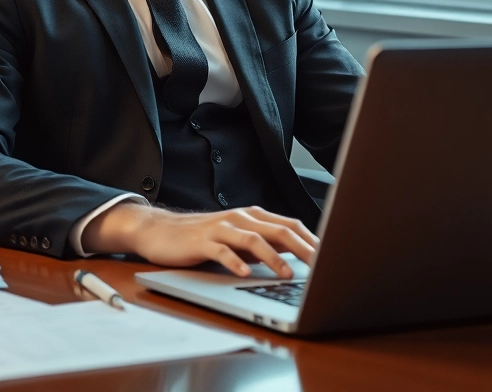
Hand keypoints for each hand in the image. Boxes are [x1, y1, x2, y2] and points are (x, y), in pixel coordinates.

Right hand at [81, 203, 317, 277]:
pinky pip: (222, 251)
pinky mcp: (202, 241)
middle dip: (302, 248)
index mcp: (254, 216)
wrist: (161, 231)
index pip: (290, 226)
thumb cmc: (204, 238)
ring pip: (253, 239)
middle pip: (278, 230)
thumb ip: (265, 245)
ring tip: (285, 275)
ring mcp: (221, 228)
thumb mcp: (239, 240)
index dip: (312, 241)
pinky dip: (235, 262)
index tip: (331, 257)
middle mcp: (241, 218)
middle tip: (320, 266)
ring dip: (272, 258)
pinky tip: (244, 274)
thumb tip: (298, 257)